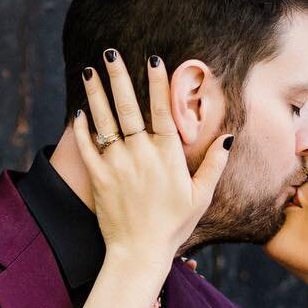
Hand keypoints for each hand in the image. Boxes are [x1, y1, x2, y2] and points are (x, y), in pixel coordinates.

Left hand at [73, 52, 233, 268]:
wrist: (139, 254)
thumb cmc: (173, 226)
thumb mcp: (200, 197)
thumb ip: (214, 165)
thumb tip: (227, 138)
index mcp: (167, 157)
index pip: (163, 111)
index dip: (158, 84)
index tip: (153, 59)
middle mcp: (141, 155)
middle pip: (128, 108)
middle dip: (119, 78)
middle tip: (110, 54)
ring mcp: (117, 166)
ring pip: (104, 122)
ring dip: (97, 94)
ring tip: (90, 72)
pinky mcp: (99, 179)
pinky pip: (87, 148)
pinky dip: (82, 129)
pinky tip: (79, 112)